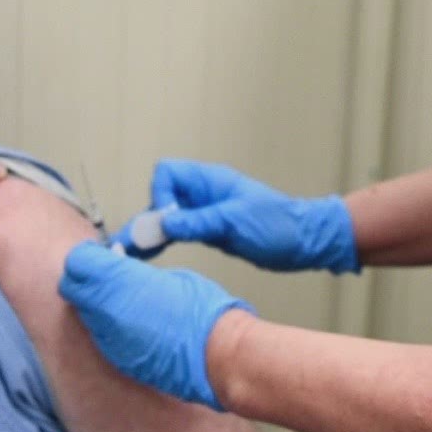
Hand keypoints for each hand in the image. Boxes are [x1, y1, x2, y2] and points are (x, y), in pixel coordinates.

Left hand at [59, 241, 253, 409]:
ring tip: (121, 300)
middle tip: (104, 274)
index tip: (98, 254)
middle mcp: (105, 311)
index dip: (87, 256)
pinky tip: (130, 323)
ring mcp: (109, 339)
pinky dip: (108, 327)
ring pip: (85, 314)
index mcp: (118, 282)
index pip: (77, 262)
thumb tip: (120, 271)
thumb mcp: (166, 276)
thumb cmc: (203, 311)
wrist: (218, 354)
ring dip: (95, 304)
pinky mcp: (118, 359)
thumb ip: (134, 274)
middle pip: (72, 288)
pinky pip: (101, 337)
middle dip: (84, 279)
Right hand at [111, 160, 359, 273]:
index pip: (167, 174)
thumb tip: (162, 222)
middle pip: (160, 197)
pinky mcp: (209, 231)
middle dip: (145, 219)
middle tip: (126, 246)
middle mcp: (203, 194)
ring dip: (149, 234)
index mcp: (209, 181)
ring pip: (166, 218)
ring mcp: (205, 213)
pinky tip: (149, 258)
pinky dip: (162, 243)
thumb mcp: (235, 222)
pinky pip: (178, 233)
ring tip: (128, 256)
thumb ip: (198, 222)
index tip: (167, 220)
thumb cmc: (277, 225)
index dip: (160, 195)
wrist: (304, 242)